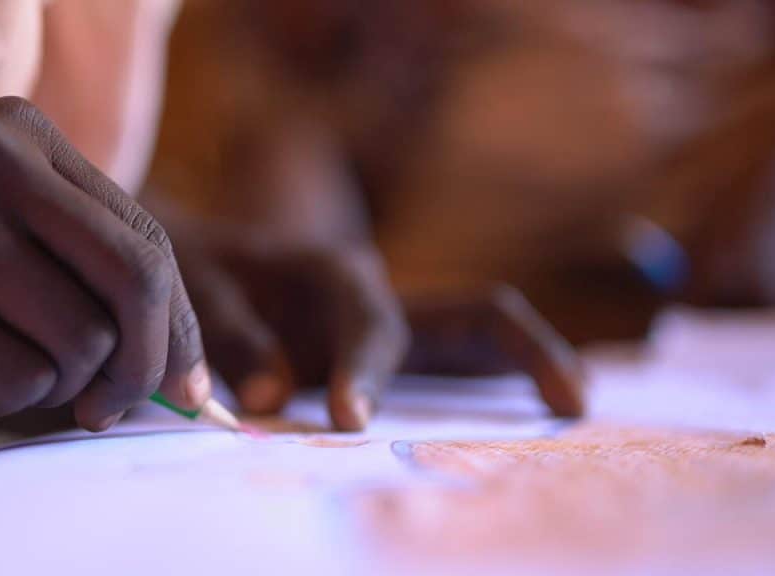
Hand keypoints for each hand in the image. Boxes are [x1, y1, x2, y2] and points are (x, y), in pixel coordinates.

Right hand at [0, 97, 207, 429]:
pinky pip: (18, 380)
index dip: (179, 324)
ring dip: (60, 383)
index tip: (185, 386)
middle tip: (115, 408)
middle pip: (138, 280)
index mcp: (25, 135)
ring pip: (82, 341)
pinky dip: (5, 396)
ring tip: (3, 360)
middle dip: (146, 364)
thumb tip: (181, 369)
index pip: (145, 238)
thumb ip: (81, 267)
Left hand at [167, 218, 583, 429]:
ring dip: (532, 365)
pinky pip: (462, 360)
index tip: (347, 421)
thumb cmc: (199, 274)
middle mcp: (380, 291)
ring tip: (576, 410)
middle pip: (477, 311)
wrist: (198, 257)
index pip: (370, 322)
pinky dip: (500, 383)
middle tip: (571, 405)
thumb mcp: (201, 296)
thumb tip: (272, 402)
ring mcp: (397, 319)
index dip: (364, 372)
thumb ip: (235, 342)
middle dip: (528, 350)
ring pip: (484, 332)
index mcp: (333, 273)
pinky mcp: (396, 347)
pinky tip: (530, 417)